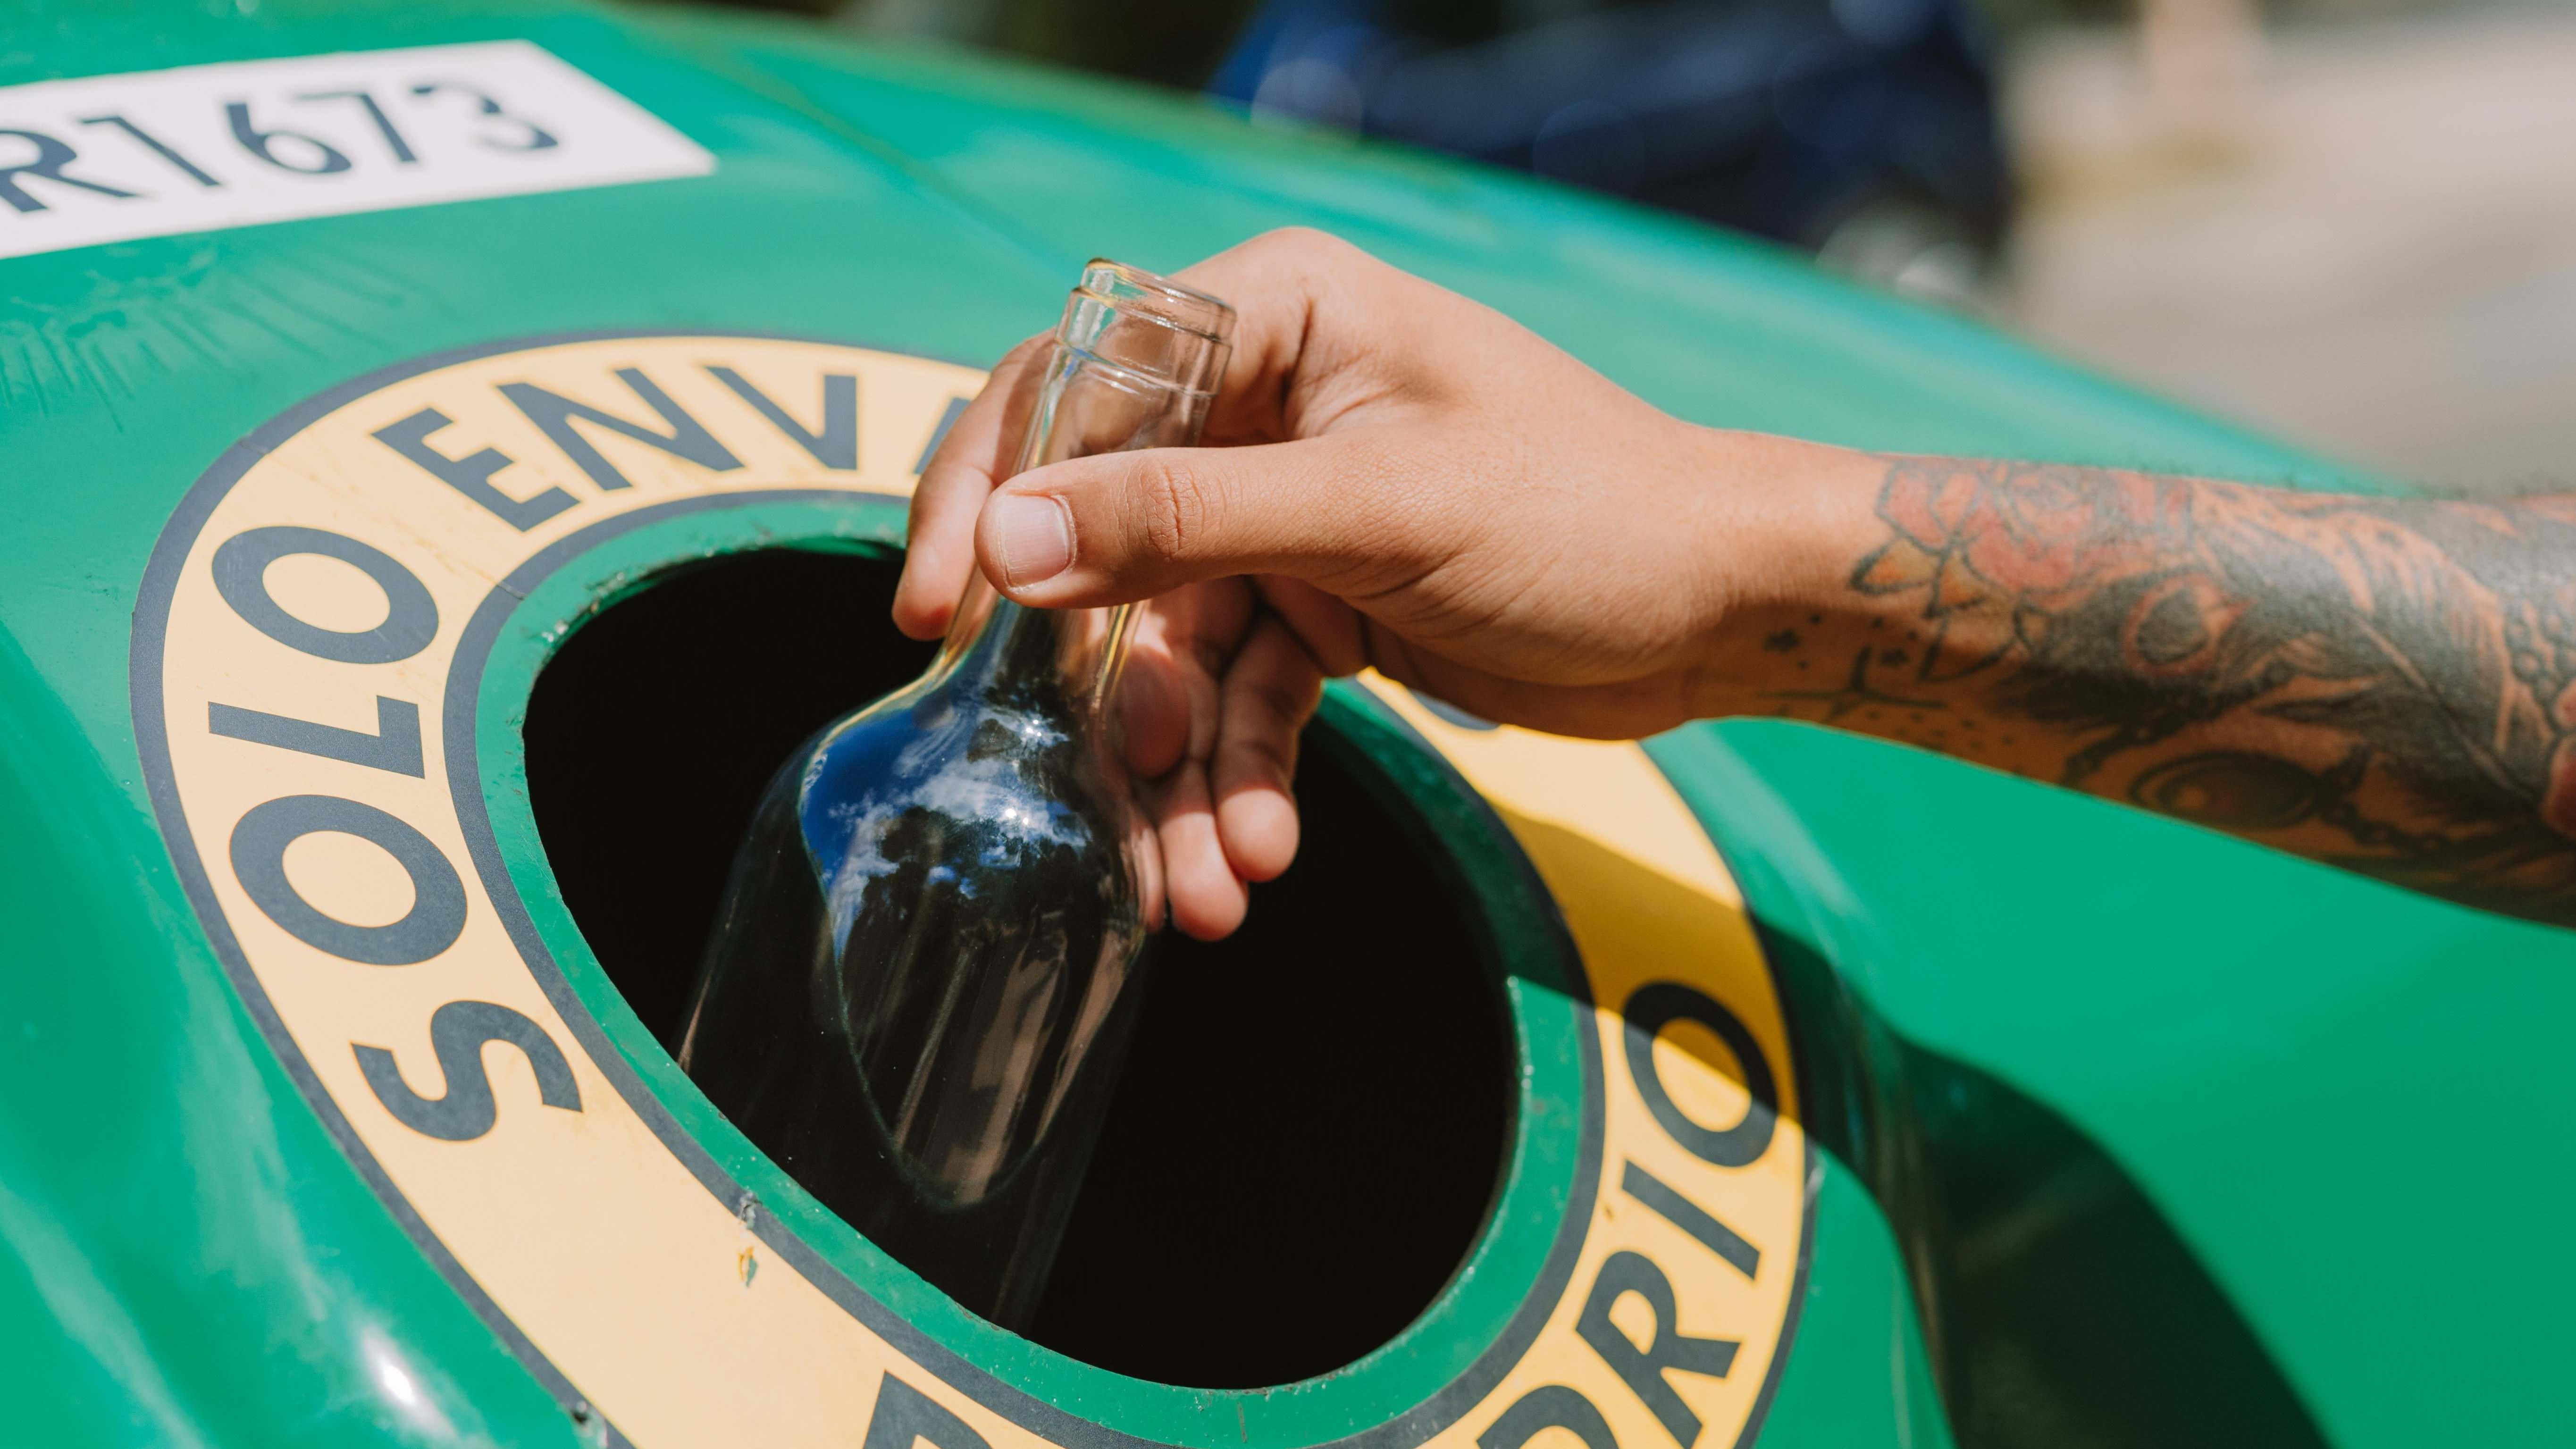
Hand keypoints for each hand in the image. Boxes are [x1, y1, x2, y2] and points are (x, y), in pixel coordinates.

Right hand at [894, 229, 1827, 936]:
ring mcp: (1288, 514)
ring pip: (1173, 650)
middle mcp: (1265, 404)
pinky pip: (1241, 701)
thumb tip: (1002, 544)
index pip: (1072, 384)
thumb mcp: (1379, 512)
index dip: (988, 492)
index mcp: (1275, 318)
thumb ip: (1183, 522)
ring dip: (1180, 775)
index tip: (938, 611)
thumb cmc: (1586, 512)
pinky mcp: (1321, 607)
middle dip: (1097, 687)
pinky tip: (1254, 860)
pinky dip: (1240, 783)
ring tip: (1202, 887)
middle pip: (1103, 540)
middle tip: (1084, 796)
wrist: (1724, 608)